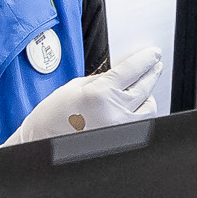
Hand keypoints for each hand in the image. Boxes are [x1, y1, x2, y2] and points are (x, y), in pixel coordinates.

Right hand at [0, 47, 163, 145]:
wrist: (42, 143)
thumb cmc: (52, 117)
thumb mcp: (75, 87)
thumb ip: (103, 78)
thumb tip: (125, 71)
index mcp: (100, 94)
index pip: (133, 70)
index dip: (146, 59)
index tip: (153, 54)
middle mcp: (113, 112)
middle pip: (145, 86)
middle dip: (152, 72)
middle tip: (154, 65)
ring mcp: (120, 129)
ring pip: (149, 107)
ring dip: (148, 95)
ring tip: (143, 88)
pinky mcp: (122, 141)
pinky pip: (142, 123)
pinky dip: (142, 113)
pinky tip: (138, 106)